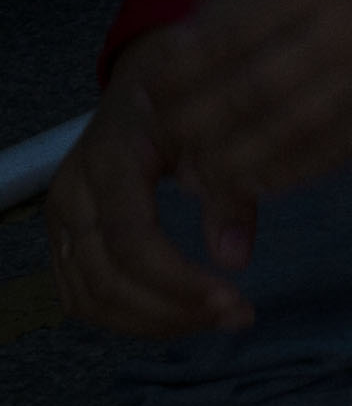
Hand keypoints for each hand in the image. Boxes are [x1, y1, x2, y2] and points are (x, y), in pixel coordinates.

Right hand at [41, 77, 254, 339]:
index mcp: (109, 163)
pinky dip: (128, 316)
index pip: (130, 241)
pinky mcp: (65, 238)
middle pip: (104, 281)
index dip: (178, 281)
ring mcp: (62, 221)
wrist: (144, 82)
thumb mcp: (216, 131)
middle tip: (235, 318)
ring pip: (88, 299)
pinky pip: (81, 296)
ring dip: (152, 323)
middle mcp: (72, 196)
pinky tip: (177, 314)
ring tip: (213, 319)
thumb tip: (235, 259)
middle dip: (172, 312)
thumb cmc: (186, 102)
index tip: (232, 302)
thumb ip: (228, 190)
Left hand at [120, 0, 351, 224]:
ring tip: (199, 177)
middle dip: (193, 133)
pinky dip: (284, 174)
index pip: (219, 43)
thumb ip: (234, 4)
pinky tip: (255, 179)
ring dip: (231, 165)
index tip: (147, 102)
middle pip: (247, 96)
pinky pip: (331, 154)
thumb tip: (172, 63)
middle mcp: (346, 24)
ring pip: (286, 134)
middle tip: (166, 149)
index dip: (173, 84)